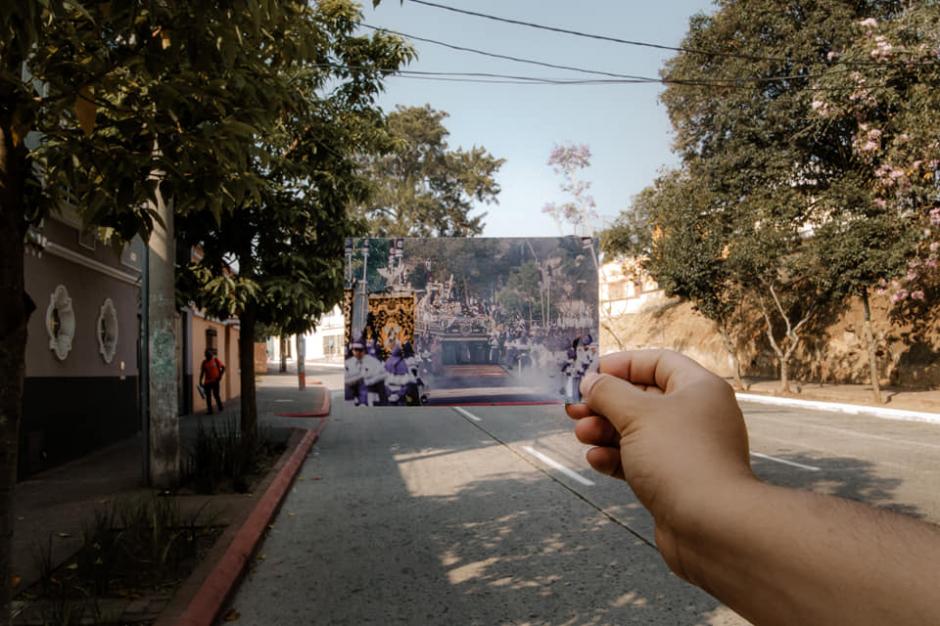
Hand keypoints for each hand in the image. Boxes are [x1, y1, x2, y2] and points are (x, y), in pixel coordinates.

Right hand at [566, 350, 756, 576]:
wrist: (712, 526)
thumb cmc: (681, 459)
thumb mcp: (637, 415)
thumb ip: (608, 393)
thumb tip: (591, 382)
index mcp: (698, 389)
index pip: (657, 362)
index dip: (621, 365)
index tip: (590, 374)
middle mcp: (696, 415)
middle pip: (642, 398)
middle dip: (605, 403)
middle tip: (574, 409)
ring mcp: (686, 450)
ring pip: (637, 431)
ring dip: (605, 431)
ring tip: (581, 435)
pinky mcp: (675, 480)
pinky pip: (640, 460)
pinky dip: (616, 458)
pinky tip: (596, 460)